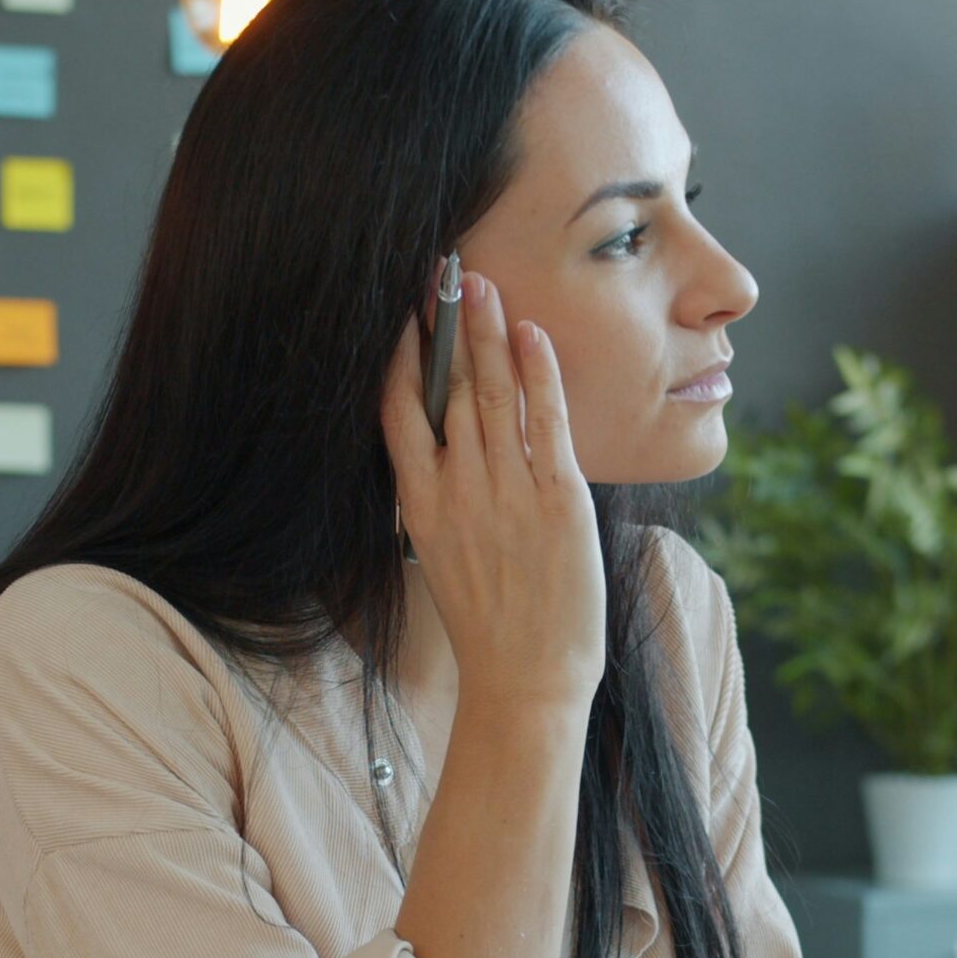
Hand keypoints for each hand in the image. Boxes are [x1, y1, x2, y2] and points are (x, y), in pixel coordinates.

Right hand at [380, 270, 605, 715]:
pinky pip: (547, 421)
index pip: (397, 413)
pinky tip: (532, 335)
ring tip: (478, 286)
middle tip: (440, 274)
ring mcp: (508, 493)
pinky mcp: (559, 500)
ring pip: (493, 395)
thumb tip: (441, 453)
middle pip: (446, 391)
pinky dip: (540, 374)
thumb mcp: (443, 557)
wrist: (526, 683)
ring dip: (488, 335)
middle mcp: (458, 492)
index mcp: (420, 506)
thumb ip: (441, 499)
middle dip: (444, 327)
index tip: (399, 315)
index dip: (398, 358)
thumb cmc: (491, 627)